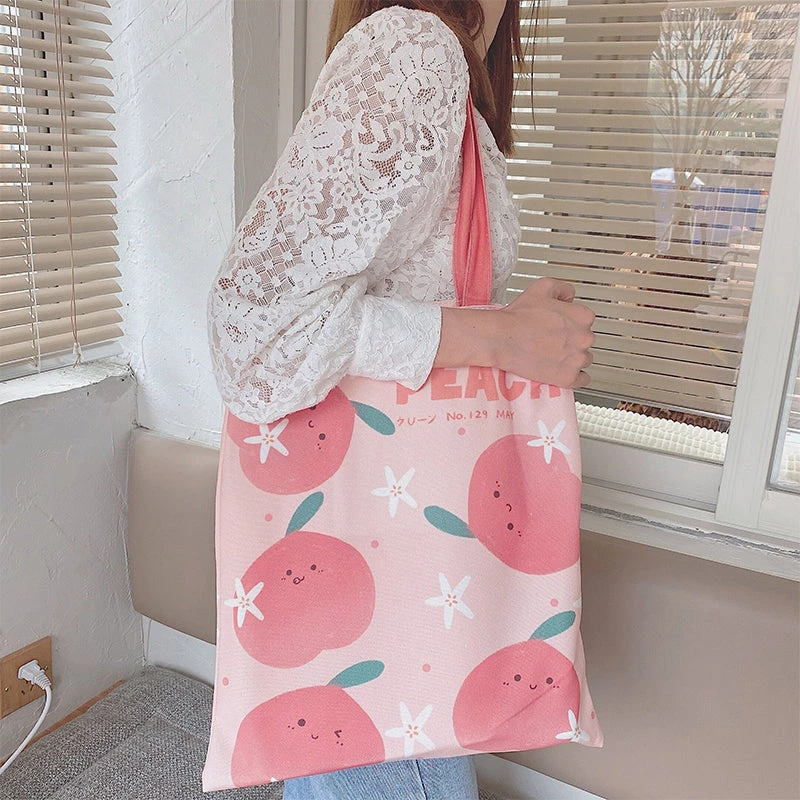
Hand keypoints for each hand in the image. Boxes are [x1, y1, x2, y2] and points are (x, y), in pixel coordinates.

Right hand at [436, 277, 594, 388]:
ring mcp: (577, 360)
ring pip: (584, 360)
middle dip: (572, 340)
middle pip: (585, 341)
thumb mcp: (543, 287)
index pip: (586, 320)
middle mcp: (585, 338)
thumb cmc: (519, 315)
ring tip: (554, 355)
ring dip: (573, 358)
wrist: (502, 339)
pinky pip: (582, 379)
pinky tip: (563, 370)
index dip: (571, 322)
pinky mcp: (568, 378)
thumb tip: (570, 297)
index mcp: (583, 316)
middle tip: (553, 340)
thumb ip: (564, 288)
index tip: (560, 326)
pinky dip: (575, 376)